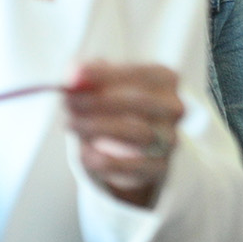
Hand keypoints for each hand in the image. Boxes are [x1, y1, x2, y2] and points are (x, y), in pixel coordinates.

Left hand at [65, 61, 183, 207]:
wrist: (128, 150)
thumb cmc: (111, 106)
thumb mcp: (98, 85)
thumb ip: (85, 76)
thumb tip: (74, 74)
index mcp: (165, 79)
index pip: (140, 73)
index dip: (105, 75)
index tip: (72, 78)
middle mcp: (174, 108)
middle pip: (141, 102)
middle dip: (99, 102)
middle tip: (68, 103)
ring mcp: (170, 139)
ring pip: (138, 133)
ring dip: (97, 128)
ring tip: (71, 124)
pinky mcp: (159, 167)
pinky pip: (130, 165)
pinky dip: (102, 158)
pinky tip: (85, 151)